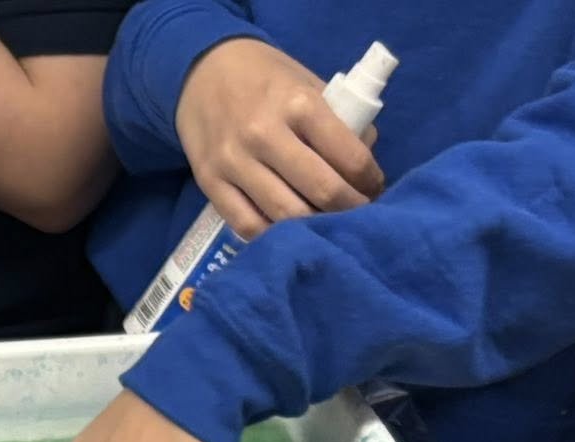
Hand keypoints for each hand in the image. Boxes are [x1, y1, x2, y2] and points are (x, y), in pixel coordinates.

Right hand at [175, 38, 383, 238]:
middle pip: (322, 192)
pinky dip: (272, 235)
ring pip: (284, 215)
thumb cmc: (265, 79)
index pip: (350, 158)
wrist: (201, 72)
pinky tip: (287, 231)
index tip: (374, 189)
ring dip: (313, 228)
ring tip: (325, 226)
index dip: (370, 182)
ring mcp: (234, 161)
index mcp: (299, 104)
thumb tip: (365, 161)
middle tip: (358, 216)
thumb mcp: (308, 84)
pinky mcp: (209, 182)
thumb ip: (338, 121)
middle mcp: (265, 134)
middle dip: (349, 210)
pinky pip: (246, 225)